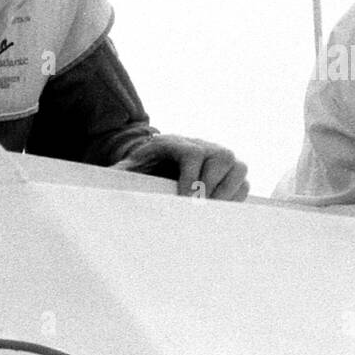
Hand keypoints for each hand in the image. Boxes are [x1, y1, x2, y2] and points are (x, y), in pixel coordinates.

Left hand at [112, 134, 248, 200]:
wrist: (156, 162)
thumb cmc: (143, 167)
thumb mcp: (130, 168)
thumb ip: (122, 174)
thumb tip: (110, 182)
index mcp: (176, 142)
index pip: (193, 153)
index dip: (192, 178)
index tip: (186, 201)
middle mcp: (202, 145)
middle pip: (222, 156)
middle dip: (213, 186)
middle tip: (201, 208)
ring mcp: (218, 156)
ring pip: (238, 166)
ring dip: (228, 191)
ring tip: (213, 211)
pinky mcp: (229, 171)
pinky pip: (243, 180)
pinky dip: (236, 196)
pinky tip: (221, 211)